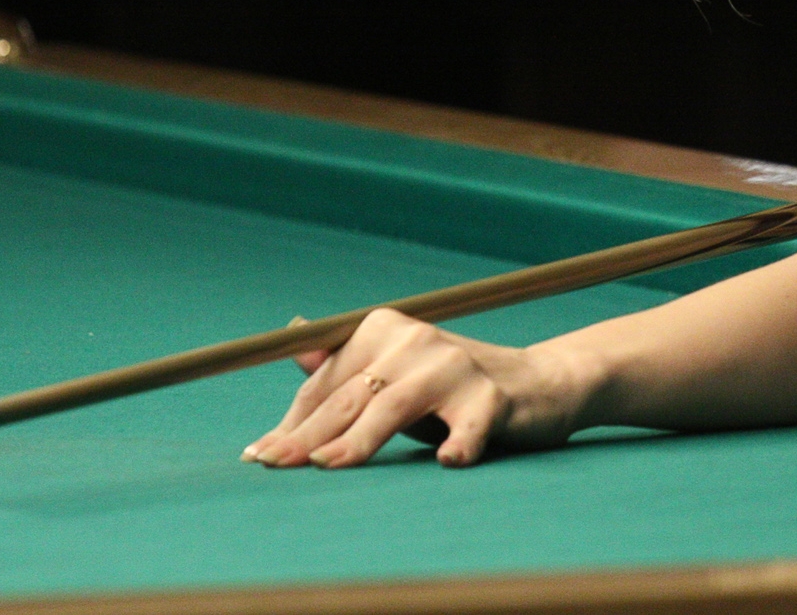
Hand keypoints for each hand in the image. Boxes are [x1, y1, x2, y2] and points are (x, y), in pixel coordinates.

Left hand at [242, 309, 589, 468]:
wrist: (538, 385)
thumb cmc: (450, 390)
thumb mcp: (392, 374)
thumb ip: (343, 366)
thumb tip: (292, 336)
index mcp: (386, 329)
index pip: (327, 382)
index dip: (292, 421)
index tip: (258, 454)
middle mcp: (417, 340)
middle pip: (352, 396)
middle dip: (307, 435)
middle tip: (272, 465)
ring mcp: (456, 366)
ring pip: (394, 407)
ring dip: (358, 440)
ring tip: (327, 466)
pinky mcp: (493, 397)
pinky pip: (469, 423)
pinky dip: (460, 442)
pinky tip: (449, 460)